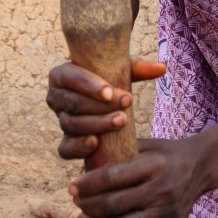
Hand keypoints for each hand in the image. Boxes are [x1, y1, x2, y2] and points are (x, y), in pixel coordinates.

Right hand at [47, 58, 165, 159]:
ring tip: (121, 121)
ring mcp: (60, 121)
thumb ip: (139, 69)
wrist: (104, 104)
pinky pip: (65, 149)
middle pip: (72, 103)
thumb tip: (161, 68)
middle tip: (126, 103)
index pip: (70, 77)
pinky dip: (78, 147)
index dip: (89, 85)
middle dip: (99, 106)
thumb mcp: (122, 71)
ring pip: (71, 124)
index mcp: (62, 75)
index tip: (111, 92)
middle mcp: (55, 97)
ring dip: (97, 124)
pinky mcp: (65, 143)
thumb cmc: (110, 81)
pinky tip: (95, 143)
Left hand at [68, 137, 202, 217]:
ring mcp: (168, 213)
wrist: (201, 165)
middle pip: (114, 205)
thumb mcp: (145, 145)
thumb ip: (119, 151)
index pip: (112, 176)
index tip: (73, 187)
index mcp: (153, 165)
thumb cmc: (164, 155)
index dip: (87, 184)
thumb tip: (83, 161)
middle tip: (77, 204)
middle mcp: (161, 190)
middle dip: (88, 206)